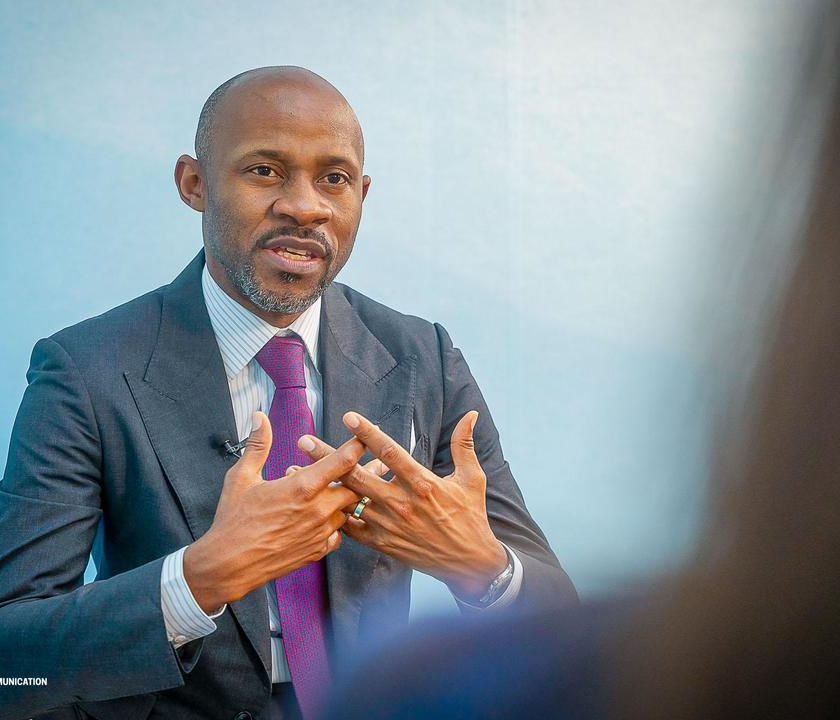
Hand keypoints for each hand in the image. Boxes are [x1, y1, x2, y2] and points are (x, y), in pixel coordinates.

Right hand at [183, 411, 363, 613]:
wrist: (229, 565)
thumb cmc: (233, 520)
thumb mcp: (242, 477)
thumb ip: (258, 445)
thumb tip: (259, 417)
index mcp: (301, 487)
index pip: (341, 461)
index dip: (357, 446)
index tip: (366, 437)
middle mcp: (317, 509)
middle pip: (354, 486)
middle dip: (364, 474)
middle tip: (376, 465)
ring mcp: (320, 532)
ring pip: (347, 510)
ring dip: (344, 499)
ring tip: (339, 490)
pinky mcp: (318, 551)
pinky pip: (340, 534)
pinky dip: (336, 524)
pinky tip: (326, 518)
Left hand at [300, 410, 507, 600]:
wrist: (468, 562)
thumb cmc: (471, 516)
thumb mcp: (472, 478)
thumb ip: (464, 445)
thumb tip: (471, 415)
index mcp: (422, 484)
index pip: (390, 453)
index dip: (368, 435)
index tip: (348, 418)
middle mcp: (401, 503)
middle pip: (357, 476)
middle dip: (328, 458)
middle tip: (304, 441)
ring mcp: (389, 525)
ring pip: (349, 502)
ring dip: (322, 486)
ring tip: (296, 472)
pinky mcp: (383, 543)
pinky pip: (352, 529)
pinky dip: (333, 516)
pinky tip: (314, 504)